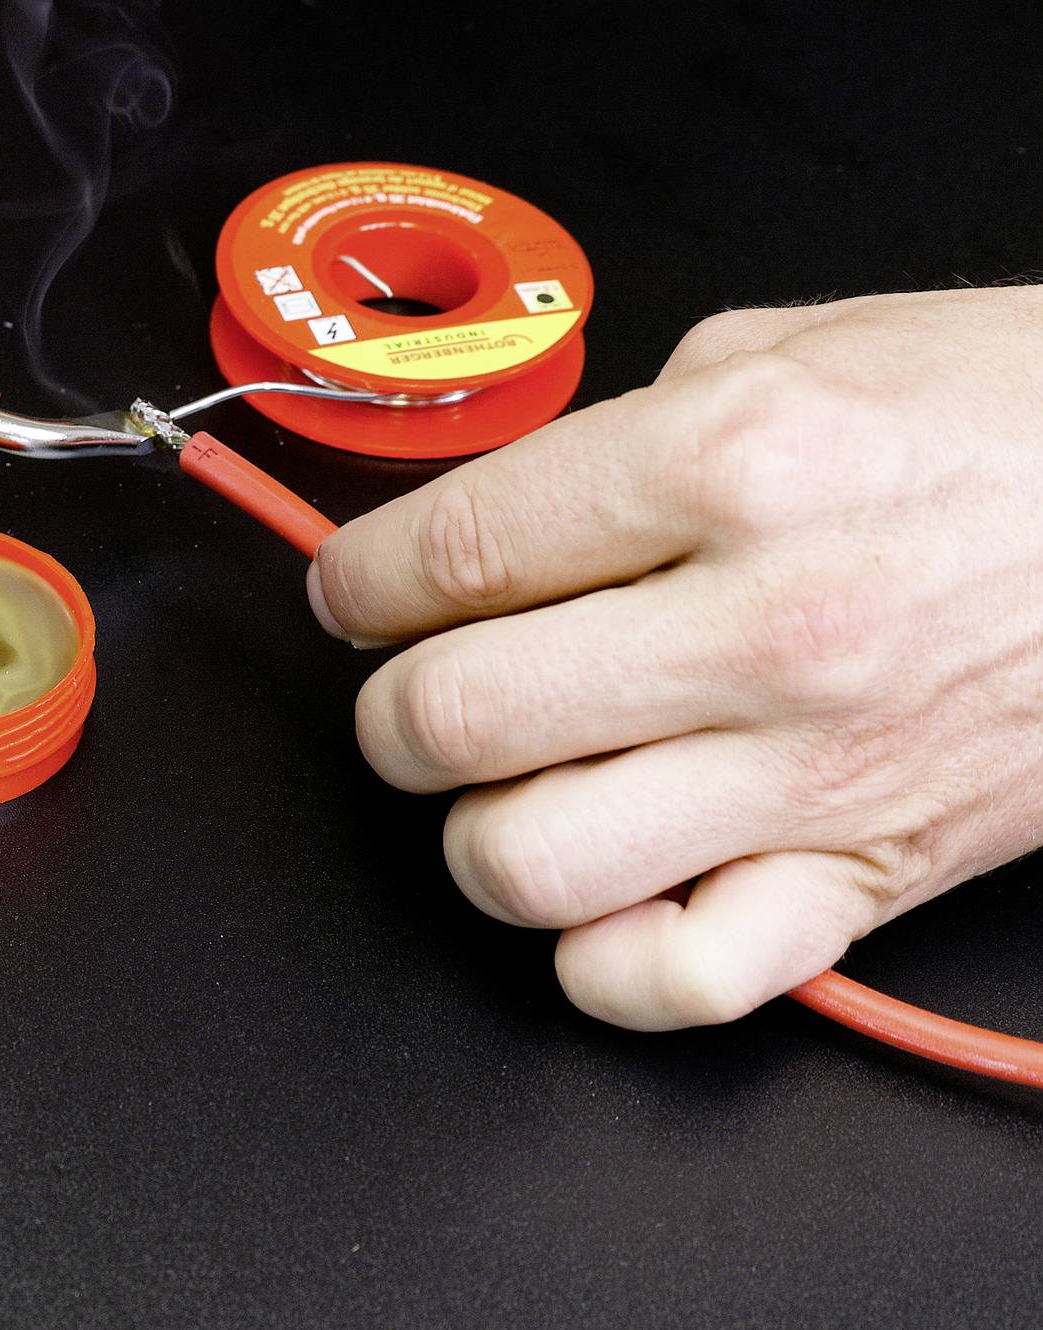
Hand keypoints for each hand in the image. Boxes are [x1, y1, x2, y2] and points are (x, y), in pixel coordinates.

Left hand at [309, 288, 1042, 1029]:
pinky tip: (610, 891)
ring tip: (514, 781)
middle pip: (454, 718)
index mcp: (736, 461)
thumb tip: (482, 518)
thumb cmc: (1020, 418)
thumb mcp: (805, 349)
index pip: (447, 555)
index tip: (353, 593)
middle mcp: (769, 624)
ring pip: (526, 863)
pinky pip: (675, 980)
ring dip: (477, 830)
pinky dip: (602, 959)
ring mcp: (820, 768)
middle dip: (395, 710)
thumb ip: (622, 436)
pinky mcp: (874, 875)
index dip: (357, 584)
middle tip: (417, 685)